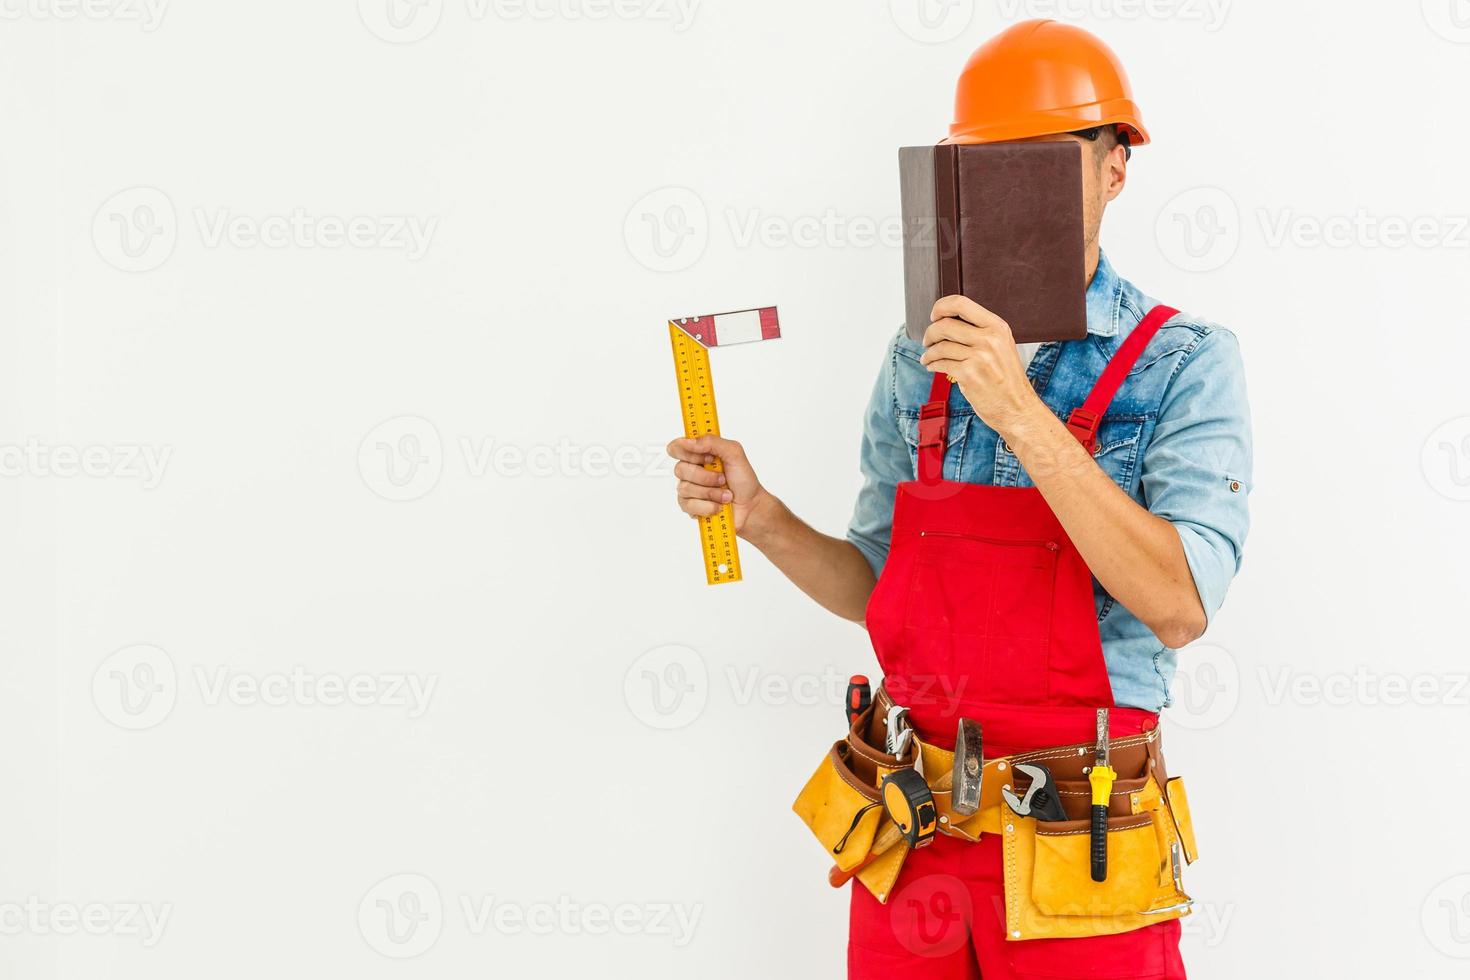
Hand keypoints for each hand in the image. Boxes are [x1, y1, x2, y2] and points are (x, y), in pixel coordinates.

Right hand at [666, 435, 770, 533]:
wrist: (750, 506)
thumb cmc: (743, 480)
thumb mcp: (734, 453)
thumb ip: (712, 441)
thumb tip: (688, 442)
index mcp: (699, 454)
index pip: (676, 447)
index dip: (688, 452)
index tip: (709, 457)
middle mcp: (691, 470)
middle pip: (680, 469)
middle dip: (705, 476)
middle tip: (722, 478)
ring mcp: (688, 489)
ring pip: (685, 488)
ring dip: (711, 492)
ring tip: (725, 494)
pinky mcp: (690, 507)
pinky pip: (689, 505)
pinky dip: (708, 506)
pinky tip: (718, 505)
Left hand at [919, 295, 1041, 436]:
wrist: (1018, 408)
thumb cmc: (1007, 379)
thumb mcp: (1002, 346)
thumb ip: (981, 332)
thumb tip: (949, 322)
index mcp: (997, 327)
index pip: (961, 303)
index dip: (941, 307)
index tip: (934, 316)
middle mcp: (989, 338)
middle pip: (945, 324)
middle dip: (930, 333)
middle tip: (927, 341)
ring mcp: (979, 356)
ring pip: (940, 346)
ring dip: (928, 353)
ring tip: (927, 358)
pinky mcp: (969, 374)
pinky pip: (940, 363)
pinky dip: (932, 365)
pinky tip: (932, 367)